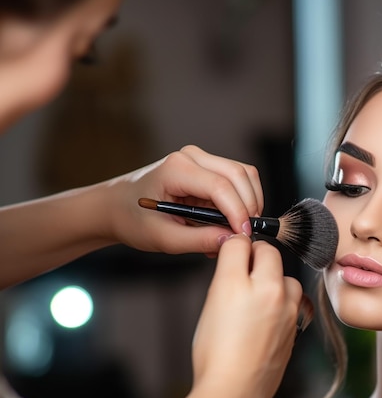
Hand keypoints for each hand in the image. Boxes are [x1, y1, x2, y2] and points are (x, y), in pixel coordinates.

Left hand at [107, 145, 263, 256]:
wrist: (117, 207)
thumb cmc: (133, 220)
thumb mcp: (163, 238)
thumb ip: (198, 240)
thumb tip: (230, 241)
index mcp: (176, 169)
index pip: (221, 186)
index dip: (238, 212)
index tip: (244, 236)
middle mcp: (192, 157)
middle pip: (239, 175)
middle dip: (250, 207)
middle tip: (245, 236)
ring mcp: (201, 159)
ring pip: (244, 176)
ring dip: (248, 204)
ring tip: (233, 232)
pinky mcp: (208, 169)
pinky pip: (237, 182)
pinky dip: (241, 203)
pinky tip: (227, 224)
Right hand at [190, 235, 302, 397]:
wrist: (234, 392)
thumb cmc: (214, 355)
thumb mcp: (210, 308)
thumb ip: (226, 277)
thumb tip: (237, 261)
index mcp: (236, 283)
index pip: (240, 243)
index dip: (233, 245)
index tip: (232, 251)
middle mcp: (267, 291)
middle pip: (269, 253)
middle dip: (257, 256)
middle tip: (244, 270)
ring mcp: (286, 310)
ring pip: (287, 277)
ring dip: (275, 279)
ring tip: (257, 296)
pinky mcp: (295, 327)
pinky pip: (293, 303)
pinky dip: (282, 303)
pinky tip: (265, 318)